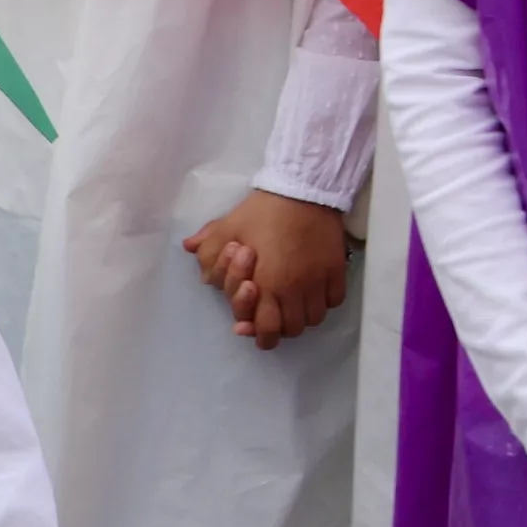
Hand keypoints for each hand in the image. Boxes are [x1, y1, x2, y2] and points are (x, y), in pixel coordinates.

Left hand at [184, 189, 353, 348]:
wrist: (303, 191)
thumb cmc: (262, 212)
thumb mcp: (227, 227)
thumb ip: (207, 248)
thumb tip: (190, 252)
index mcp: (267, 285)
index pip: (266, 330)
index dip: (259, 336)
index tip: (253, 329)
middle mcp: (294, 290)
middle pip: (292, 329)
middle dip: (279, 327)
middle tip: (272, 315)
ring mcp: (319, 282)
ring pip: (314, 318)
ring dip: (301, 315)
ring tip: (292, 302)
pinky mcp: (337, 270)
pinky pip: (334, 300)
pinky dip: (323, 301)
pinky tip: (313, 290)